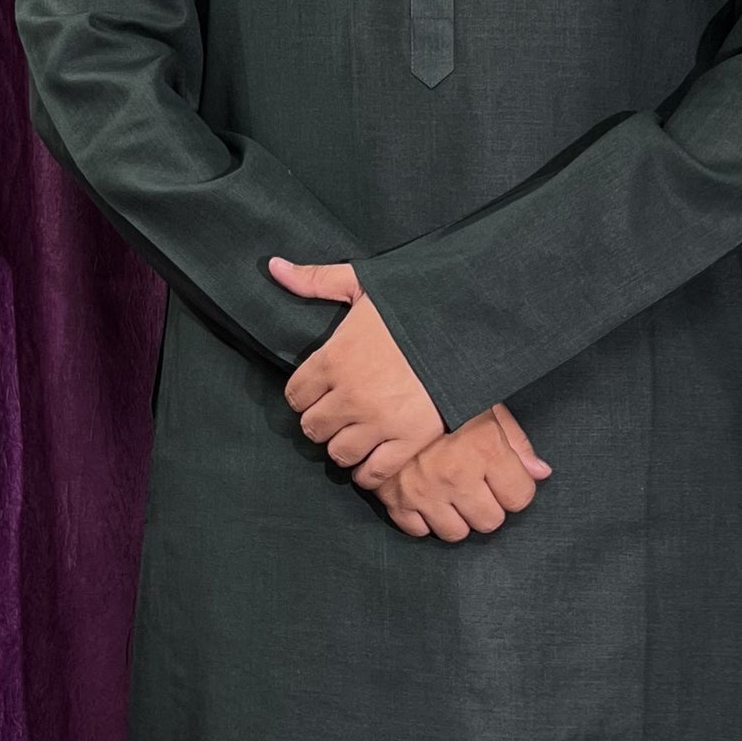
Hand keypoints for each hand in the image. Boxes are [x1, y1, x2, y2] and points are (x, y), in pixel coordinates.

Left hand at [271, 257, 446, 487]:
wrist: (468, 324)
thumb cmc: (415, 303)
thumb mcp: (362, 285)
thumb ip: (316, 281)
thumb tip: (273, 266)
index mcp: (333, 359)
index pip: (294, 395)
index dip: (303, 396)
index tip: (317, 394)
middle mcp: (349, 395)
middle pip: (312, 428)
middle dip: (321, 423)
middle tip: (336, 417)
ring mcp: (379, 422)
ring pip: (339, 453)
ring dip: (343, 447)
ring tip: (354, 437)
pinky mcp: (408, 441)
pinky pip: (374, 473)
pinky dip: (367, 474)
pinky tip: (370, 463)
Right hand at [378, 402, 552, 541]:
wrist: (383, 391)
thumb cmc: (440, 398)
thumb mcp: (485, 407)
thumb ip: (516, 441)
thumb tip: (540, 473)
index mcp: (483, 447)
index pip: (519, 497)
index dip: (515, 488)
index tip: (505, 477)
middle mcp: (454, 474)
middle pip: (490, 521)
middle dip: (489, 506)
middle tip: (477, 485)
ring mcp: (422, 490)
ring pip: (455, 533)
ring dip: (457, 517)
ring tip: (452, 492)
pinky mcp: (394, 499)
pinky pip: (419, 531)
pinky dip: (424, 518)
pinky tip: (428, 497)